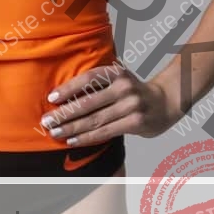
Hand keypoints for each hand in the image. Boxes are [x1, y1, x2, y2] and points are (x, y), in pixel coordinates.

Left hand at [39, 65, 175, 145]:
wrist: (166, 101)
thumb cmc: (134, 91)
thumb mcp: (118, 78)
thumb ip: (98, 84)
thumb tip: (65, 96)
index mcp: (116, 72)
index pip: (87, 79)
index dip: (68, 89)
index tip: (51, 99)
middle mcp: (124, 87)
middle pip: (88, 102)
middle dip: (64, 113)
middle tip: (47, 121)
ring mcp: (131, 105)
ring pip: (95, 120)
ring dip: (72, 128)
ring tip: (55, 132)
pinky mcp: (136, 122)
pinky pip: (106, 132)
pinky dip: (87, 137)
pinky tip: (73, 140)